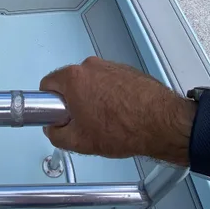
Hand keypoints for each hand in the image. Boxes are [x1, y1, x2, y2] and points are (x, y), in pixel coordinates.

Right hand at [39, 57, 195, 165]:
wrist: (162, 125)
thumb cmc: (124, 129)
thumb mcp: (79, 142)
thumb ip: (56, 134)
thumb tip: (53, 129)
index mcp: (74, 78)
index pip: (47, 84)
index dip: (49, 104)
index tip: (59, 115)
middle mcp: (91, 66)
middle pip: (70, 83)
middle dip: (72, 102)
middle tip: (83, 122)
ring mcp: (111, 66)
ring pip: (91, 83)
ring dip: (93, 98)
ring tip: (106, 120)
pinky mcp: (127, 71)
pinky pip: (109, 82)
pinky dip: (111, 95)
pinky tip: (120, 114)